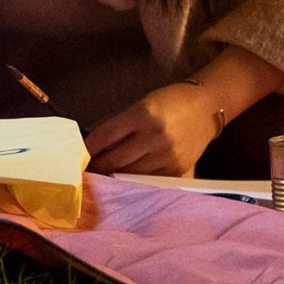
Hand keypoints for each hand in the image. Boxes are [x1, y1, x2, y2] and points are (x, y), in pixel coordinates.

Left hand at [84, 82, 222, 176]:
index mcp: (142, 114)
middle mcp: (155, 136)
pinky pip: (148, 180)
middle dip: (97, 166)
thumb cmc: (169, 102)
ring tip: (102, 176)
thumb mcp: (140, 104)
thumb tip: (92, 142)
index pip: (105, 135)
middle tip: (86, 170)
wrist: (206, 108)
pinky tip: (125, 179)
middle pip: (115, 160)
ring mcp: (167, 155)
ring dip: (113, 176)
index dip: (88, 148)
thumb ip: (117, 123)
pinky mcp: (177, 170)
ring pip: (130, 174)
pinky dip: (134, 180)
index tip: (77, 156)